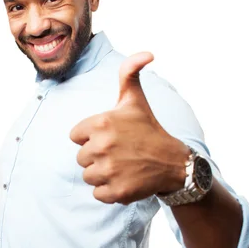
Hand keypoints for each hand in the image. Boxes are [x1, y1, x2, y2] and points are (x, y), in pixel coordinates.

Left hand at [69, 52, 189, 204]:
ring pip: (88, 176)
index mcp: (101, 123)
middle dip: (97, 156)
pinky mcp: (116, 191)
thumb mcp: (135, 99)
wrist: (173, 162)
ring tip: (122, 166)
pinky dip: (109, 190)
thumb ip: (130, 73)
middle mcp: (102, 146)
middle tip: (120, 153)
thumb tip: (148, 53)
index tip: (111, 136)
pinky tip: (125, 179)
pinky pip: (98, 193)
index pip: (76, 136)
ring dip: (102, 174)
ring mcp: (109, 171)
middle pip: (81, 158)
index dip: (91, 137)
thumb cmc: (149, 129)